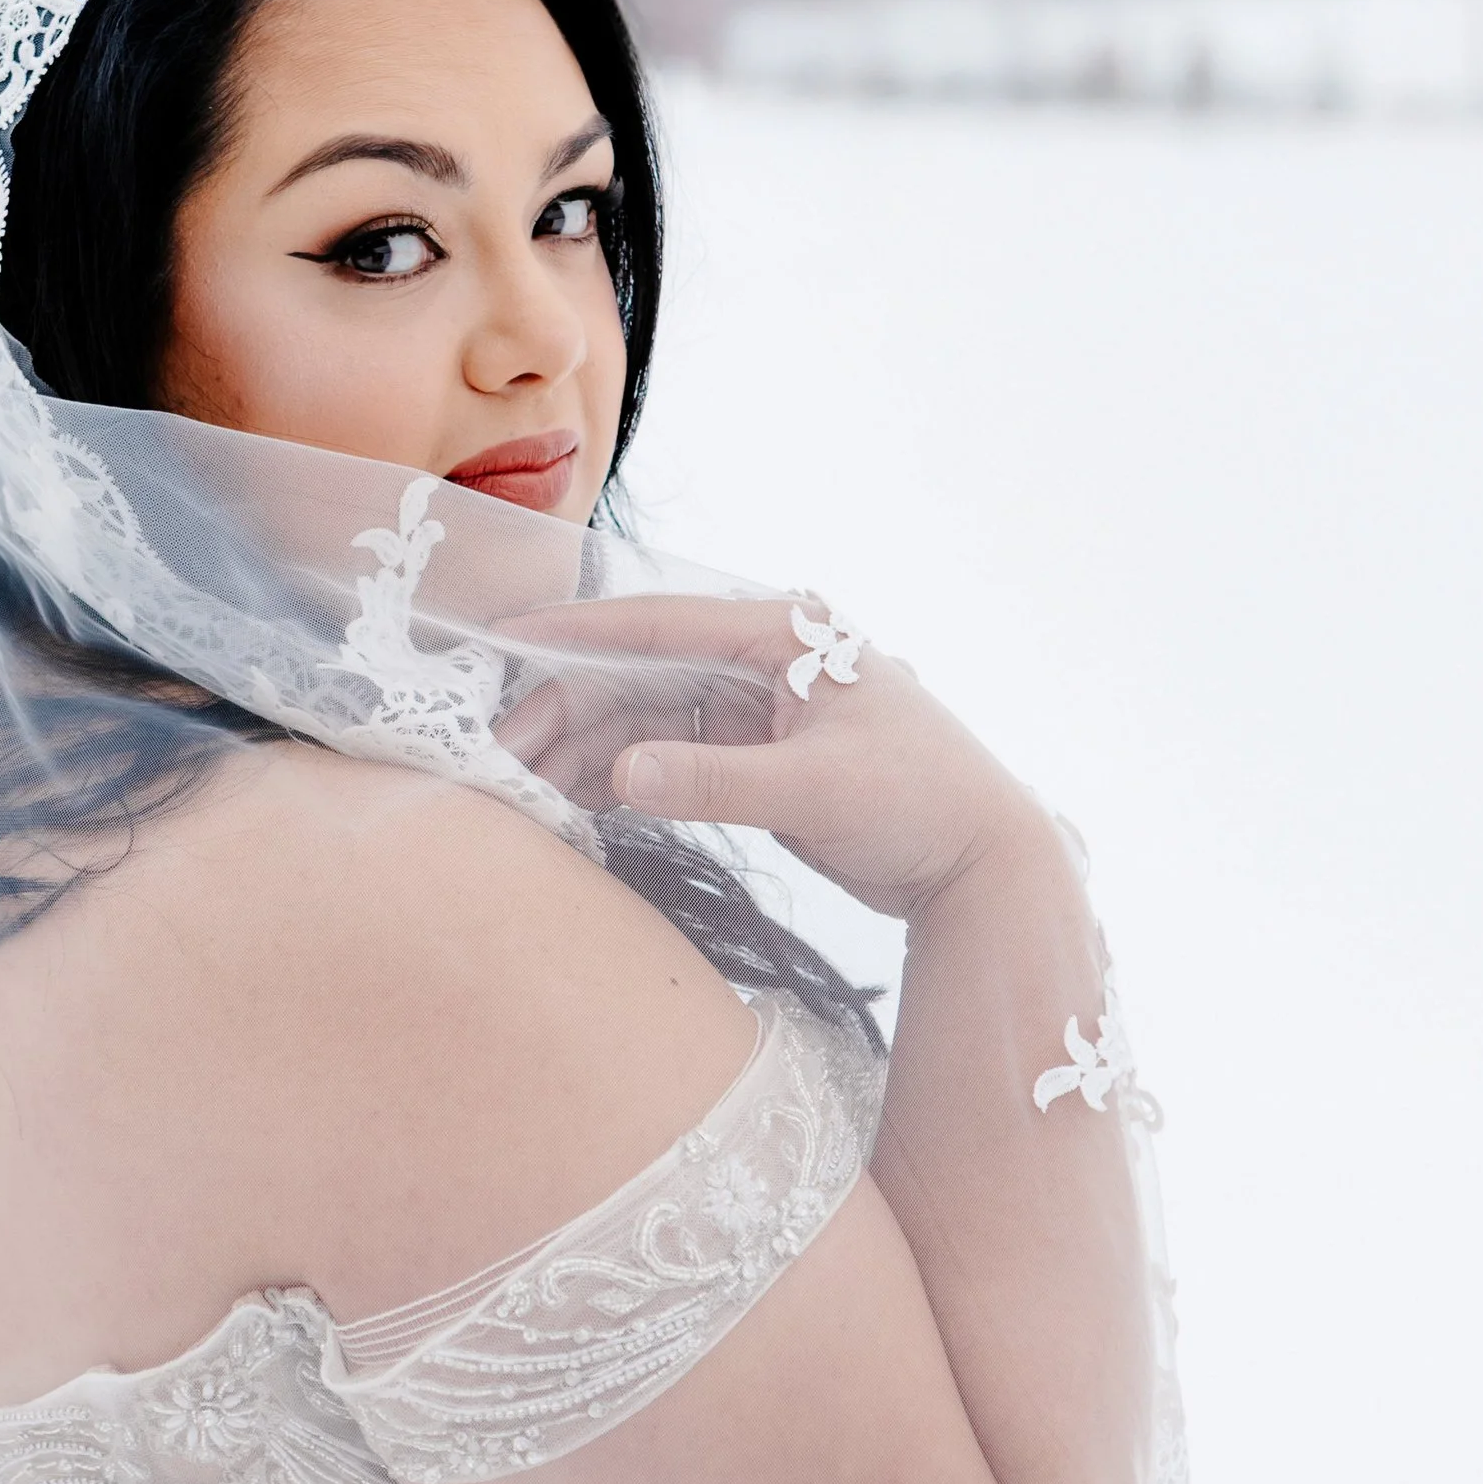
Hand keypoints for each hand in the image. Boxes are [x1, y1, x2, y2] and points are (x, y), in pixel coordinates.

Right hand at [493, 593, 1044, 919]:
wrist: (978, 860)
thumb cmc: (920, 802)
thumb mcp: (817, 792)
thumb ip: (719, 783)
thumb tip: (623, 772)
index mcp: (785, 636)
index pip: (661, 623)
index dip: (577, 632)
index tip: (505, 639)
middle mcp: (762, 660)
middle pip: (641, 673)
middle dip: (569, 709)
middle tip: (504, 751)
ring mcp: (755, 709)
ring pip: (647, 717)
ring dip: (588, 749)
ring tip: (526, 785)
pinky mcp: (753, 756)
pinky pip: (670, 756)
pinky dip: (625, 777)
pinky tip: (575, 800)